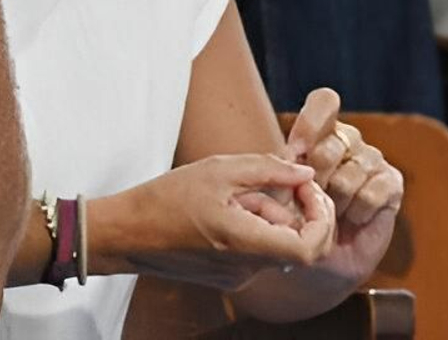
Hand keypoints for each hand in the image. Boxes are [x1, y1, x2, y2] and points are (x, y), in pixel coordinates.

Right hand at [101, 154, 334, 291]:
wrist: (126, 233)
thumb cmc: (165, 198)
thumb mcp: (218, 169)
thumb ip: (268, 170)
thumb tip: (306, 173)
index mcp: (246, 242)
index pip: (311, 248)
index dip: (321, 217)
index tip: (306, 189)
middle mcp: (247, 268)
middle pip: (298, 244)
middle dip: (297, 211)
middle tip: (279, 182)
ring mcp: (238, 277)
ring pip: (277, 246)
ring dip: (269, 217)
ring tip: (236, 193)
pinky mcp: (227, 278)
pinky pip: (258, 253)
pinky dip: (254, 228)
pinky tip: (225, 209)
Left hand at [285, 89, 403, 285]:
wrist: (316, 255)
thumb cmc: (293, 217)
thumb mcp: (280, 186)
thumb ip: (285, 163)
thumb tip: (296, 151)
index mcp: (318, 130)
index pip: (325, 102)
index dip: (312, 124)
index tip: (296, 152)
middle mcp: (348, 140)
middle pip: (332, 143)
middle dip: (316, 178)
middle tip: (312, 197)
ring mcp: (372, 159)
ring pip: (352, 172)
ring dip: (336, 201)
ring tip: (331, 212)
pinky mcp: (392, 182)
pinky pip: (372, 192)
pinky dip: (357, 212)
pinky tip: (352, 219)